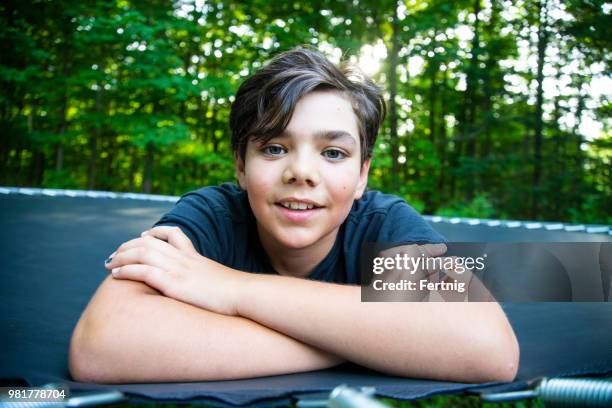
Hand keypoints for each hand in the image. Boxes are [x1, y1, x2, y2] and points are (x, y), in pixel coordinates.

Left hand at [104, 226, 245, 315]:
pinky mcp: (174, 284)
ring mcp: (179, 270)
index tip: (143, 236)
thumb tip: (215, 291)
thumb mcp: (223, 282)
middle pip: (150, 242)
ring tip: (109, 264)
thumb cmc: (237, 294)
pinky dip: (127, 270)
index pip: (174, 234)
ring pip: (142, 253)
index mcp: (196, 257)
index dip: (155, 233)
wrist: (244, 294)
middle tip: (116, 253)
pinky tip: (117, 275)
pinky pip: (144, 271)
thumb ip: (213, 281)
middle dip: (129, 246)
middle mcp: (185, 259)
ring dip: (121, 257)